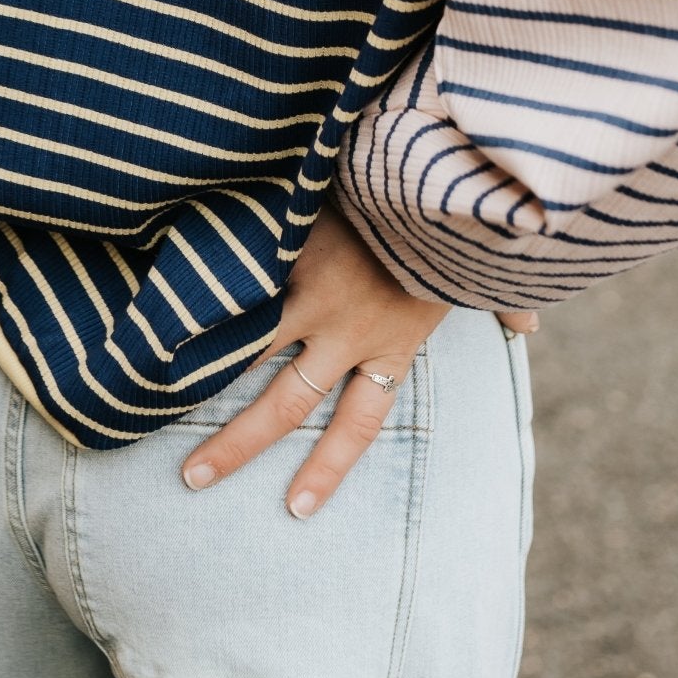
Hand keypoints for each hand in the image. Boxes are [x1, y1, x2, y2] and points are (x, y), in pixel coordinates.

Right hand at [179, 202, 537, 518]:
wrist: (426, 168)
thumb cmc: (454, 221)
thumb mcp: (476, 274)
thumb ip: (498, 304)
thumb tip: (527, 325)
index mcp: (393, 345)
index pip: (358, 425)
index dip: (327, 468)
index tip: (297, 509)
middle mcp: (345, 332)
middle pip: (285, 406)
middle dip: (238, 447)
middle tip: (194, 479)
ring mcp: (308, 293)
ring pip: (246, 351)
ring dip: (198, 379)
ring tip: (150, 398)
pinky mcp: (285, 249)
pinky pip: (238, 287)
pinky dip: (202, 303)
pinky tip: (158, 319)